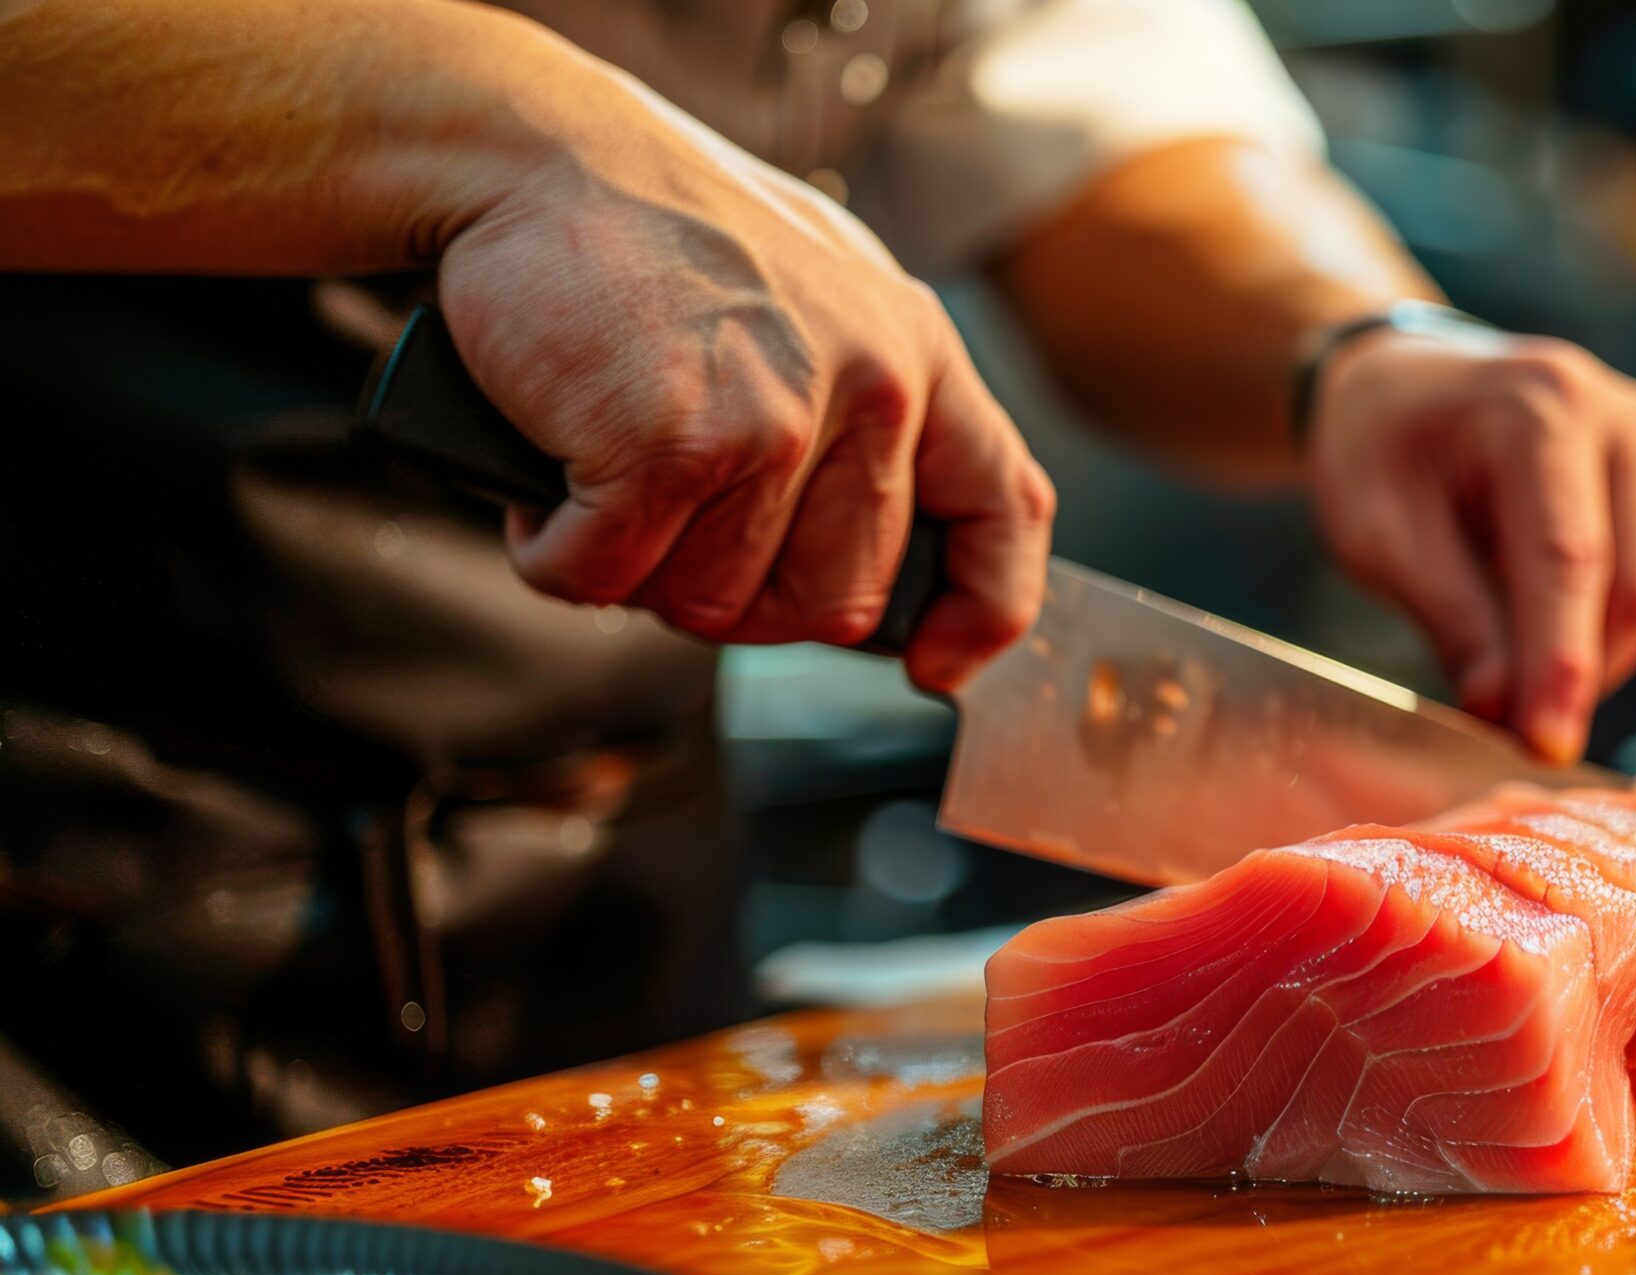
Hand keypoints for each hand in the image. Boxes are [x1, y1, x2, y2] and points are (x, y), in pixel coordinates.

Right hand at [433, 79, 1054, 690]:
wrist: (534, 153)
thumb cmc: (658, 230)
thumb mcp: (817, 295)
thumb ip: (862, 404)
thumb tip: (873, 540)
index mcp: (918, 352)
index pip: (1003, 508)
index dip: (982, 611)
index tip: (940, 663)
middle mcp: (870, 387)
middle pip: (831, 599)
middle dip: (737, 596)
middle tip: (670, 527)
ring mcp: (775, 420)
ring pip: (708, 602)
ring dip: (635, 570)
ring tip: (603, 473)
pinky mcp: (670, 446)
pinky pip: (606, 578)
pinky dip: (556, 552)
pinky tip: (549, 482)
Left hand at [1303, 328, 1635, 762]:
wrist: (1397, 382)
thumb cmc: (1375, 448)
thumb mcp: (1378, 533)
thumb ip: (1451, 617)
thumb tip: (1504, 710)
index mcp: (1542, 407)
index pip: (1569, 560)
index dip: (1561, 664)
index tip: (1547, 745)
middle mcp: (1620, 418)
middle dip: (1581, 675)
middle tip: (1508, 733)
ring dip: (1592, 662)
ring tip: (1507, 682)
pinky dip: (1597, 636)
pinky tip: (1533, 647)